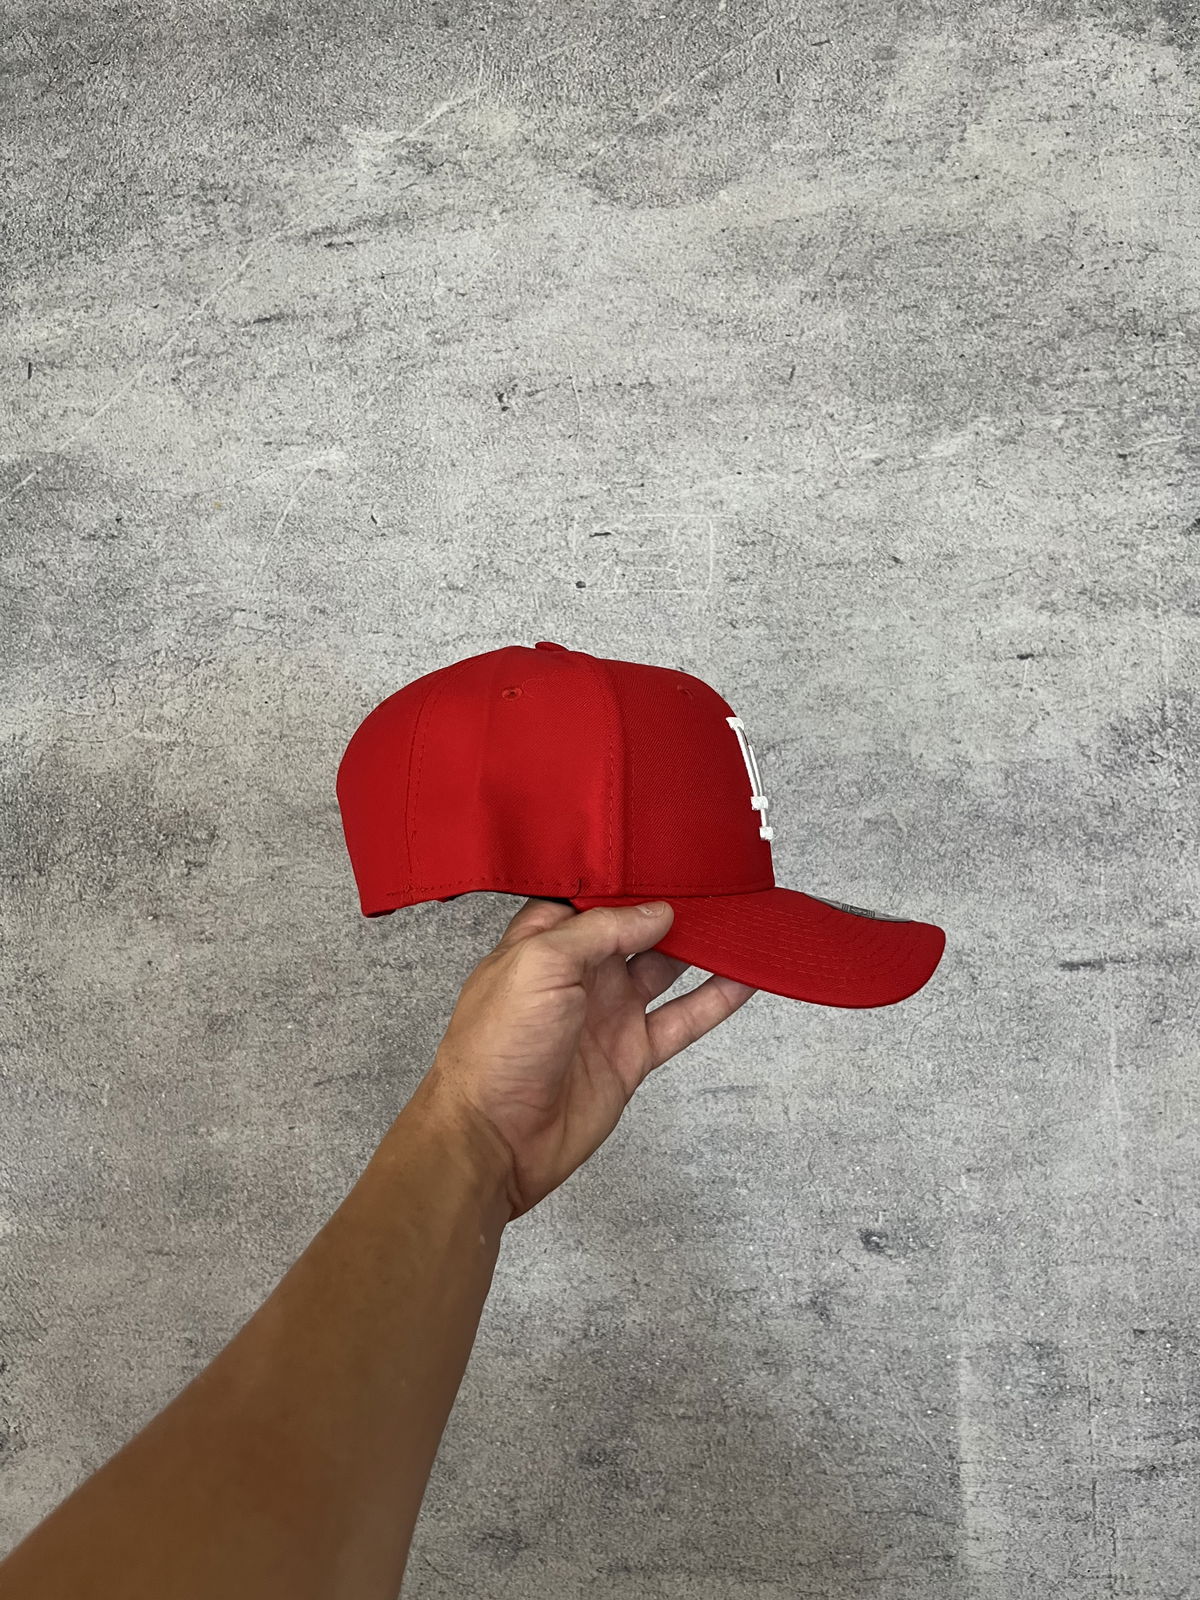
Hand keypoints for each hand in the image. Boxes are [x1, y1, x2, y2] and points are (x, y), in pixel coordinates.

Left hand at [414, 898, 756, 1221]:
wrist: (494, 1138)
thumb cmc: (495, 1047)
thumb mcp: (541, 965)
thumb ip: (600, 931)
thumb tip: (654, 912)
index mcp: (545, 944)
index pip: (593, 898)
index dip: (627, 878)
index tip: (668, 856)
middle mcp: (579, 974)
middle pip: (636, 930)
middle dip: (672, 907)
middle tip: (717, 881)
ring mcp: (608, 1014)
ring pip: (665, 970)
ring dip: (700, 948)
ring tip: (740, 919)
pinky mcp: (631, 1054)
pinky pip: (682, 1019)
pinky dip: (715, 1000)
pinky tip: (744, 977)